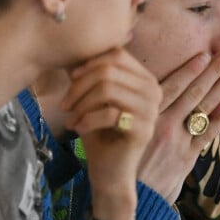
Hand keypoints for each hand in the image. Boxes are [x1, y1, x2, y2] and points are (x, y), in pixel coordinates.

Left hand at [60, 48, 160, 219]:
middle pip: (109, 70)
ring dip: (81, 103)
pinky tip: (77, 129)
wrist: (109, 171)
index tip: (71, 79)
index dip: (90, 63)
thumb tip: (73, 48)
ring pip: (107, 89)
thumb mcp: (93, 98)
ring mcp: (151, 110)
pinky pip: (109, 113)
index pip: (116, 54)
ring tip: (71, 117)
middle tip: (65, 104)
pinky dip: (86, 120)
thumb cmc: (99, 132)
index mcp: (144, 79)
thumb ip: (90, 74)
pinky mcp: (143, 130)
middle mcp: (154, 90)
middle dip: (79, 85)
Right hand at [138, 49, 219, 203]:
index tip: (206, 53)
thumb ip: (140, 107)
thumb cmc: (121, 156)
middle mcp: (163, 124)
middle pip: (193, 92)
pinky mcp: (185, 158)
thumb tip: (157, 85)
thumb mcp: (124, 127)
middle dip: (214, 71)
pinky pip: (208, 135)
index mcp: (146, 114)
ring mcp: (176, 141)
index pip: (172, 86)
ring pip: (203, 109)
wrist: (123, 192)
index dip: (190, 69)